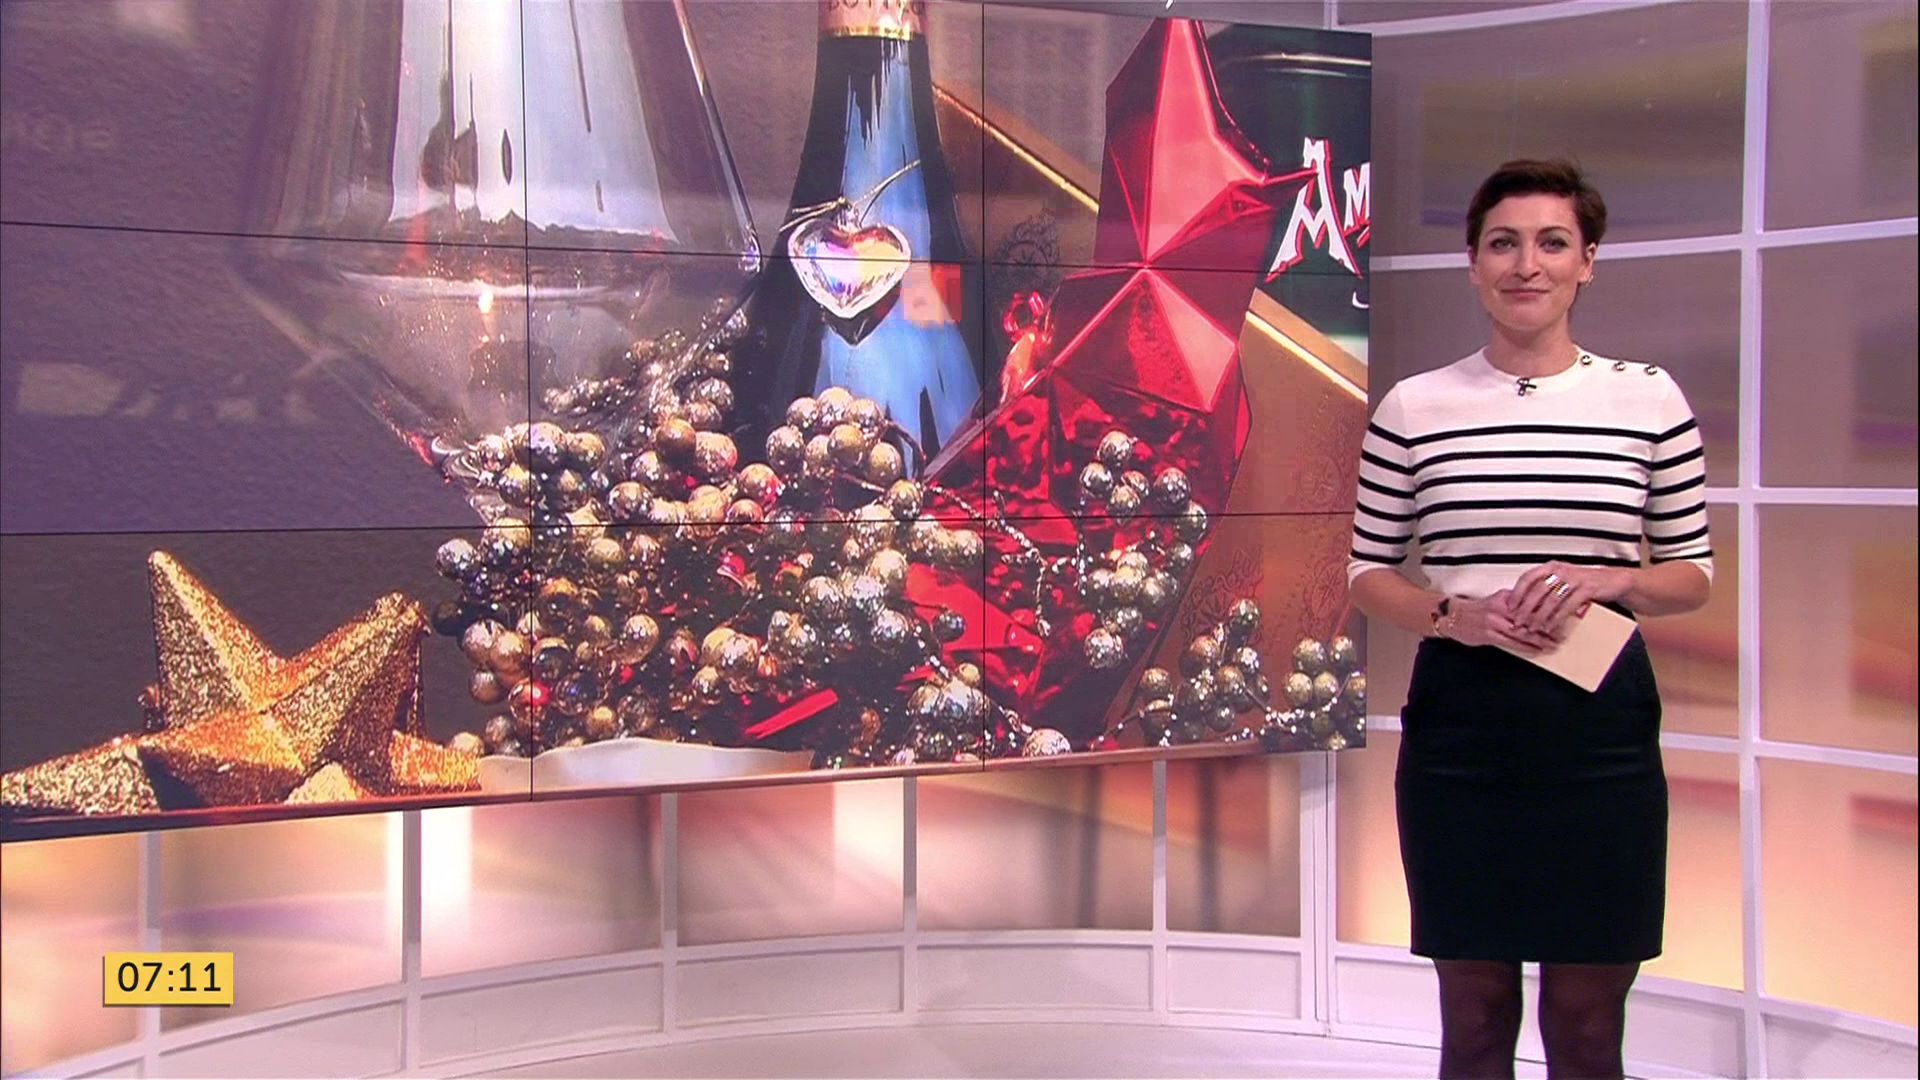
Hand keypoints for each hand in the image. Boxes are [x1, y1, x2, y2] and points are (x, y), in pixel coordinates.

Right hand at [1443, 590, 1556, 653]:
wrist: (1453, 617)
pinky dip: (1525, 647)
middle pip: (1529, 618)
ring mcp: (1494, 621)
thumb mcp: (1497, 601)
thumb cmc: (1477, 611)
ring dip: (1539, 640)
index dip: (1547, 612)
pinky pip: (1511, 642)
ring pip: (1522, 631)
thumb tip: (1538, 607)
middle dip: (1547, 628)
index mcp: (1505, 597)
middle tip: (1561, 635)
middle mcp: (1500, 607)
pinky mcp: (1488, 634)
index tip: (1560, 618)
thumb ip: (1516, 603)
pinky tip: (1535, 650)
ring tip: (1552, 645)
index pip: (1531, 604)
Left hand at [1508, 562, 1635, 638]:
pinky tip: (1552, 628)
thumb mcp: (1564, 581)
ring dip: (1540, 617)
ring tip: (1533, 629)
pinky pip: (1567, 606)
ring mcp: (1574, 579)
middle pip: (1537, 590)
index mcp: (1552, 567)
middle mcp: (1561, 570)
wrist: (1616, 581)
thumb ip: (1547, 588)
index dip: (1517, 592)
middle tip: (1518, 623)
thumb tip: (1524, 604)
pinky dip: (1558, 619)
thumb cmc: (1586, 584)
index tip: (1509, 607)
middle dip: (1526, 609)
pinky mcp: (1587, 589)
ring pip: (1551, 600)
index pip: (1528, 577)